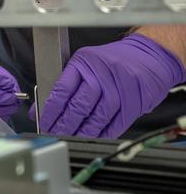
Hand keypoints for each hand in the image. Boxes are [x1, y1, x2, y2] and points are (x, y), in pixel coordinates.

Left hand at [40, 34, 184, 137]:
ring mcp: (120, 89)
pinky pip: (115, 123)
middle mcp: (102, 74)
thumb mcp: (87, 63)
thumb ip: (67, 84)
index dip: (51, 111)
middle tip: (56, 134)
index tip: (44, 123)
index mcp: (84, 62)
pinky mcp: (135, 102)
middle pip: (79, 106)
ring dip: (83, 133)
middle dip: (65, 125)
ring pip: (97, 117)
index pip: (61, 90)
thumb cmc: (113, 61)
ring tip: (71, 139)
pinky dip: (102, 133)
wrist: (150, 54)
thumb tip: (43, 108)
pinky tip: (92, 137)